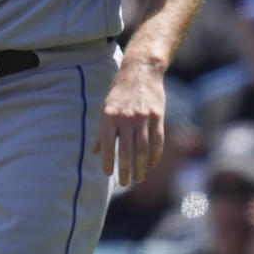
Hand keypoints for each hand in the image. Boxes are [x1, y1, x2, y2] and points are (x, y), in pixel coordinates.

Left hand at [93, 58, 164, 185]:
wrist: (140, 71)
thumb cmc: (119, 91)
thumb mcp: (105, 107)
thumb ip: (102, 130)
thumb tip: (96, 151)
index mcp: (109, 115)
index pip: (108, 144)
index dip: (108, 160)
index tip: (108, 174)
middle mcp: (126, 117)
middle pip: (126, 150)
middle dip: (125, 169)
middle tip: (124, 183)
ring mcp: (143, 117)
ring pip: (142, 148)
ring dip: (141, 166)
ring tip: (138, 179)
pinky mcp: (158, 116)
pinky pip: (157, 140)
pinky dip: (155, 154)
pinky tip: (152, 164)